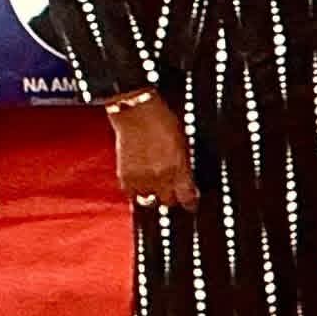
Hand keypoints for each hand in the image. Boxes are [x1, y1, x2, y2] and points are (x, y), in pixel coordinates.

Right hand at [113, 95, 197, 209]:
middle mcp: (160, 177)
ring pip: (148, 202)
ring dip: (153, 197)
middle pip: (168, 202)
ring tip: (155, 188)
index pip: (187, 197)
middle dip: (172, 198)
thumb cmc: (161, 121)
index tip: (192, 203)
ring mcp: (141, 179)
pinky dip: (136, 191)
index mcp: (178, 168)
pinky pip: (131, 195)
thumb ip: (184, 165)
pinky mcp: (124, 177)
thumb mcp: (183, 143)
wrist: (136, 112)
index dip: (191, 202)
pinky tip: (141, 183)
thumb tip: (188, 180)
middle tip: (173, 192)